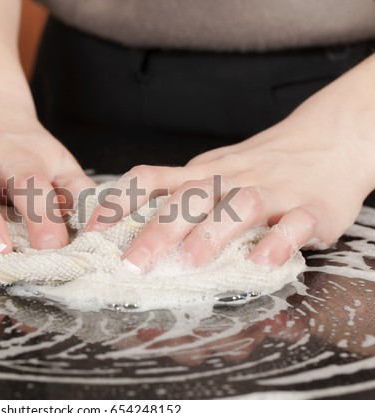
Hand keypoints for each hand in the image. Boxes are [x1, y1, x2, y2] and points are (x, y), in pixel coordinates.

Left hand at [86, 102, 374, 269]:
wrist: (329, 140)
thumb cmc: (260, 166)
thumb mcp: (212, 173)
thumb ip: (178, 197)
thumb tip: (127, 225)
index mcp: (202, 174)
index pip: (151, 179)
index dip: (119, 203)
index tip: (91, 230)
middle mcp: (231, 180)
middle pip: (190, 198)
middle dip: (158, 231)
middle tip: (134, 264)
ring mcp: (273, 192)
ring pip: (240, 206)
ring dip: (212, 234)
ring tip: (189, 262)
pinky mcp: (311, 209)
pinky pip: (295, 225)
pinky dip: (278, 243)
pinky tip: (261, 262)